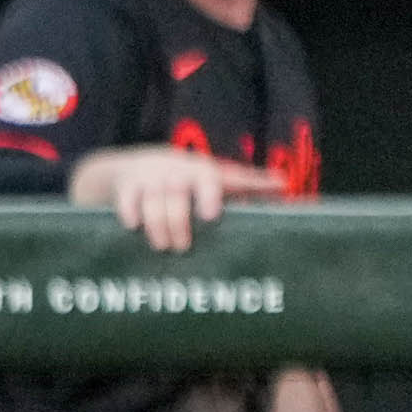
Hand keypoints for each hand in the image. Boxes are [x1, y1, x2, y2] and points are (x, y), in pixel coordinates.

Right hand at [69, 144, 291, 251]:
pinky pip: (126, 199)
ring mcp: (150, 178)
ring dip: (157, 225)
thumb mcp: (221, 177)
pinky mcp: (127, 186)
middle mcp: (176, 172)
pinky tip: (132, 226)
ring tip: (163, 246)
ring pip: (152, 201)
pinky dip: (129, 212)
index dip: (209, 196)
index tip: (211, 215)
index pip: (208, 181)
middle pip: (177, 195)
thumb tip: (286, 184)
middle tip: (183, 247)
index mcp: (203, 172)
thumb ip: (251, 183)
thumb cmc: (193, 177)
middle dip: (178, 221)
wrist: (139, 164)